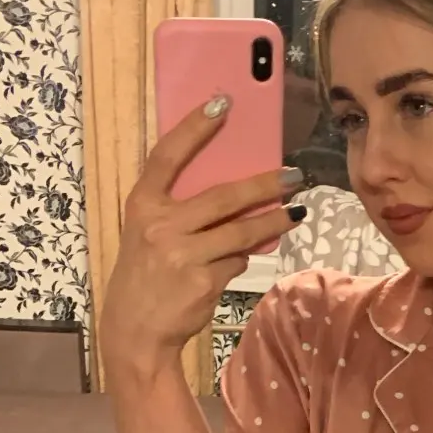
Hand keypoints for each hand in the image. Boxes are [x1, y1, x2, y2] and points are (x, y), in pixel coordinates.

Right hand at [99, 98, 299, 381]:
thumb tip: (236, 200)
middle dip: (264, 185)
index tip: (222, 102)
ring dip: (273, 222)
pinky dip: (243, 259)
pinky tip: (245, 258)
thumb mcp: (149, 236)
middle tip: (294, 174)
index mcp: (142, 205)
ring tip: (296, 212)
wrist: (135, 331)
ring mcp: (183, 254)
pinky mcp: (203, 281)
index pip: (168, 156)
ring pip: (241, 232)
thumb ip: (181, 213)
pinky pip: (236, 262)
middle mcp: (160, 225)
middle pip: (223, 197)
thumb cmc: (146, 277)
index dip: (194, 128)